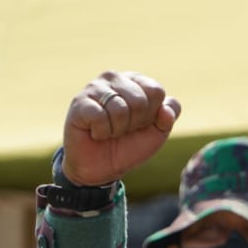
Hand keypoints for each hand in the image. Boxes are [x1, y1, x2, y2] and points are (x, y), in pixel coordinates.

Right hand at [61, 71, 181, 185]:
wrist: (101, 168)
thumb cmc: (128, 146)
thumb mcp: (156, 134)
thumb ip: (168, 118)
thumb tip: (167, 108)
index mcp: (136, 81)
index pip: (156, 91)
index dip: (151, 115)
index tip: (140, 124)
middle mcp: (115, 78)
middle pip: (139, 100)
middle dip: (134, 124)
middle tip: (122, 130)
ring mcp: (95, 88)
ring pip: (120, 109)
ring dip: (117, 130)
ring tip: (108, 131)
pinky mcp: (79, 102)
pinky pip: (100, 117)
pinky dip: (102, 132)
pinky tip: (95, 132)